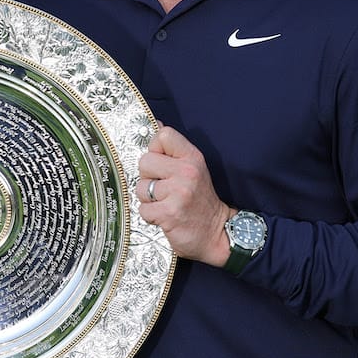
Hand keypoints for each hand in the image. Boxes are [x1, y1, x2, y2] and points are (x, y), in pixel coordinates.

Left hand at [136, 125, 232, 264]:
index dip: (155, 149)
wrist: (217, 233)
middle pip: (145, 161)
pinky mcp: (170, 213)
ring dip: (149, 199)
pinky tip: (165, 216)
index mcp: (192, 157)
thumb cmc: (200, 201)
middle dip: (149, 177)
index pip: (163, 135)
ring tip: (166, 203)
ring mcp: (179, 192)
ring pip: (141, 187)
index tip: (162, 164)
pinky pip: (143, 209)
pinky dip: (151, 216)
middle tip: (164, 189)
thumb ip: (174, 149)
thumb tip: (155, 124)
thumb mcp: (193, 168)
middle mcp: (187, 172)